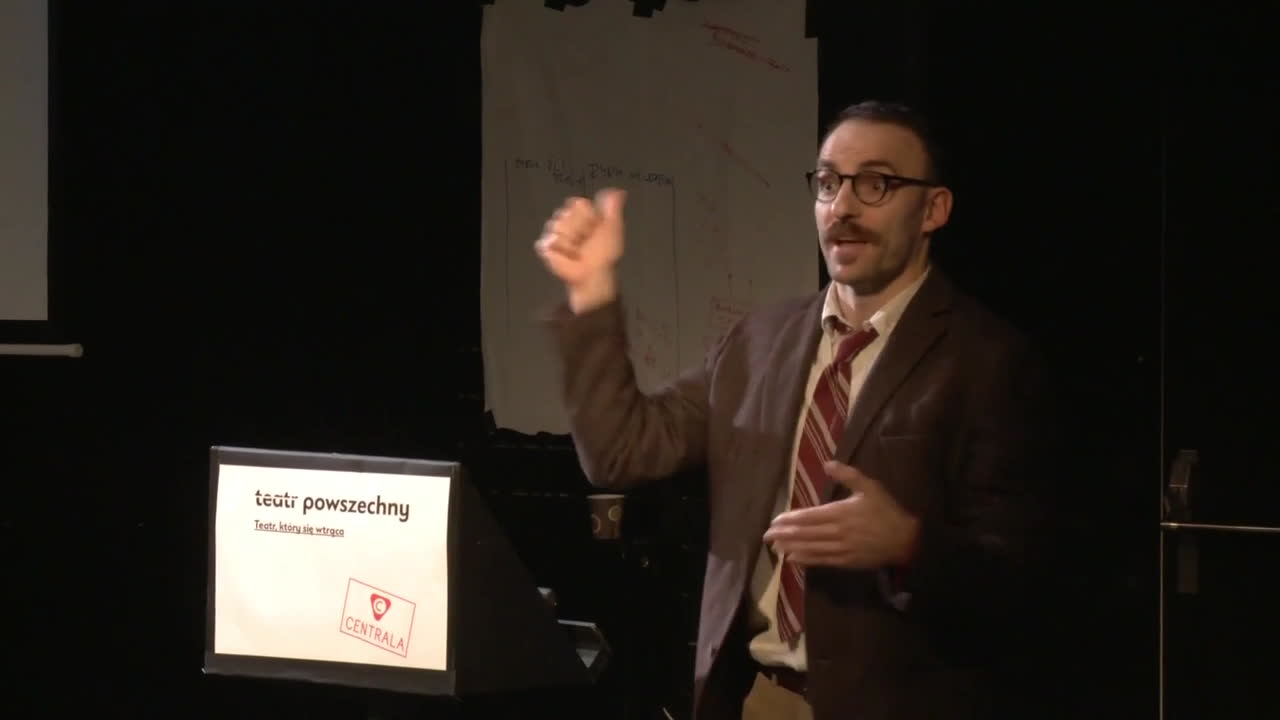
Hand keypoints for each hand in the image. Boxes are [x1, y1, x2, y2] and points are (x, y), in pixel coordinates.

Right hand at [534, 187, 626, 312]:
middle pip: (566, 214)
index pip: (578, 203)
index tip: (596, 228)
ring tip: (577, 251)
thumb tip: (619, 191)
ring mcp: (555, 233)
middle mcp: (566, 220)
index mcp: (580, 213)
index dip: (588, 217)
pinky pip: (550, 241)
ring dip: (572, 242)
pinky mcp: (546, 246)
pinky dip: (561, 251)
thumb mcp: (613, 228)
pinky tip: (567, 257)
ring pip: (558, 227)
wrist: (595, 273)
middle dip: (580, 230)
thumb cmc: (605, 252)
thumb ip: (613, 208)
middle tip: (586, 241)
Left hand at [763, 460, 919, 568]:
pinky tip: (793, 559)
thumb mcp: (870, 487)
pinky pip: (822, 561)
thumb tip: (827, 463)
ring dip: (791, 547)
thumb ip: (848, 475)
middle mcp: (837, 532)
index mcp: (841, 512)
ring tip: (774, 546)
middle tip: (766, 535)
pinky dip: (806, 560)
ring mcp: (841, 548)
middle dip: (784, 534)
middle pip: (806, 533)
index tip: (775, 520)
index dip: (790, 519)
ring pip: (811, 548)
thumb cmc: (886, 511)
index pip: (809, 516)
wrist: (905, 539)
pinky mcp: (846, 561)